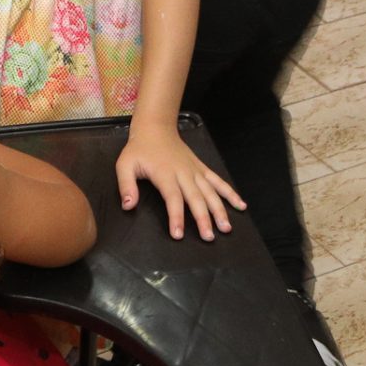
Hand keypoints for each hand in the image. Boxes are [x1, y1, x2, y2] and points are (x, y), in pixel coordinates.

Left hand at [114, 123, 244, 240]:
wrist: (156, 128)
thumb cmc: (139, 149)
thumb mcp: (125, 165)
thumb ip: (126, 186)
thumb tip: (128, 206)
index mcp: (165, 174)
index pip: (173, 198)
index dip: (176, 216)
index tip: (178, 234)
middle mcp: (184, 173)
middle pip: (196, 198)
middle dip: (203, 218)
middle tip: (209, 237)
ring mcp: (195, 170)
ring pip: (211, 192)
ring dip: (220, 209)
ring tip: (226, 228)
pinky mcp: (202, 168)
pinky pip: (218, 181)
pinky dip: (230, 193)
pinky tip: (241, 205)